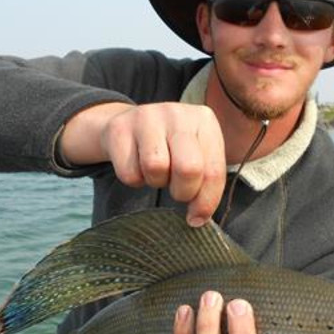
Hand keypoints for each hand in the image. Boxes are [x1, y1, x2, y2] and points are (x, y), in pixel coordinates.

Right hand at [60, 102, 225, 226]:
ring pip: (156, 168)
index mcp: (204, 120)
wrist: (129, 125)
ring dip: (156, 182)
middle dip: (183, 191)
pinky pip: (128, 172)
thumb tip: (198, 219)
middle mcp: (178, 114)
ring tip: (158, 172)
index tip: (197, 218)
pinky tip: (138, 166)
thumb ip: (206, 181)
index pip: (213, 170)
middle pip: (188, 168)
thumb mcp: (196, 154)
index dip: (206, 201)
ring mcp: (147, 117)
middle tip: (178, 191)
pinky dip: (134, 179)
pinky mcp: (119, 127)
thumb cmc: (171, 147)